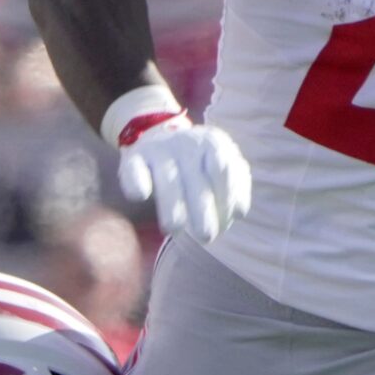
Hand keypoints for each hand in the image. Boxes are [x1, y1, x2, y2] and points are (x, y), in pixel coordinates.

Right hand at [115, 115, 250, 243]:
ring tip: (175, 230)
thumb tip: (240, 211)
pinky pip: (134, 170)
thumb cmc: (198, 163)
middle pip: (196, 179)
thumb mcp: (221, 163)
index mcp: (213, 142)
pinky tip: (141, 196)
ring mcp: (159, 149)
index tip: (231, 220)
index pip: (223, 170)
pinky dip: (136, 183)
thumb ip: (235, 184)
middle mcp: (187, 142)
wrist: (160, 137)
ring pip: (167, 180)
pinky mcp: (134, 156)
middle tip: (206, 237)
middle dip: (203, 211)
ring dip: (172, 206)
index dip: (228, 196)